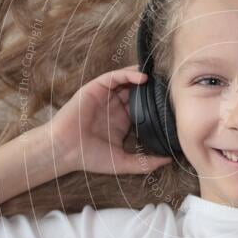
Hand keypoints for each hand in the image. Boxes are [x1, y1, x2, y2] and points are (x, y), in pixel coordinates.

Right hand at [47, 64, 172, 174]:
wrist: (65, 151)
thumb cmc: (90, 157)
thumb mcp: (123, 162)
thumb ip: (145, 162)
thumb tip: (168, 161)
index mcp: (122, 121)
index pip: (143, 107)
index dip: (156, 104)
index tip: (173, 103)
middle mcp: (114, 107)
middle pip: (137, 91)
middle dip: (152, 87)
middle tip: (170, 85)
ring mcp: (105, 96)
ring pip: (127, 80)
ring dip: (142, 77)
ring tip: (159, 77)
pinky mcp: (95, 88)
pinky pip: (114, 76)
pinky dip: (128, 74)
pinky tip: (142, 78)